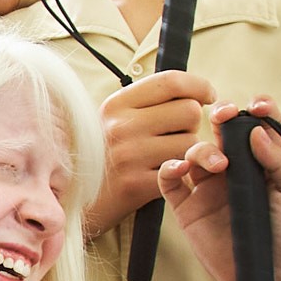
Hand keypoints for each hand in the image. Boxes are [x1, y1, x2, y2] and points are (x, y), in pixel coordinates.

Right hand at [87, 69, 220, 232]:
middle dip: (191, 124)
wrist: (72, 199)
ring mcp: (129, 156)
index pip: (171, 82)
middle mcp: (121, 126)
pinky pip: (182, 170)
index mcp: (116, 104)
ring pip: (191, 143)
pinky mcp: (137, 184)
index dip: (199, 85)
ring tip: (167, 157)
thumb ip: (148, 102)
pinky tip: (166, 173)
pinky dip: (181, 172)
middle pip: (189, 112)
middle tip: (176, 136)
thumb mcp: (113, 119)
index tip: (208, 96)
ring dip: (188, 151)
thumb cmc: (102, 155)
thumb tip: (196, 91)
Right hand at [156, 99, 280, 280]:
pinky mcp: (189, 210)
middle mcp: (237, 172)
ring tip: (216, 163)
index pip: (259, 126)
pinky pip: (170, 183)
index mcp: (265, 164)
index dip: (258, 110)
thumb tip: (256, 129)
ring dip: (201, 148)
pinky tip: (179, 168)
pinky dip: (169, 169)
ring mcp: (210, 190)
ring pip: (195, 152)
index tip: (258, 107)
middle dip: (223, 117)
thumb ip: (280, 160)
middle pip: (223, 132)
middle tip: (225, 115)